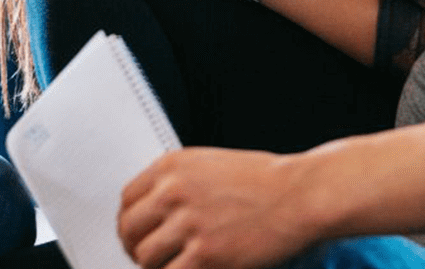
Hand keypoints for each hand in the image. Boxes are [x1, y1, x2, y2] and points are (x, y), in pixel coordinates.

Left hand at [119, 148, 312, 268]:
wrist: (298, 194)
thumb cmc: (261, 180)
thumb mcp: (209, 164)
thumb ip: (176, 182)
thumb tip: (151, 210)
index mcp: (172, 167)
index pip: (127, 199)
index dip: (129, 221)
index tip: (138, 233)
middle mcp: (174, 192)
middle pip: (129, 229)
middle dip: (135, 246)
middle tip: (148, 257)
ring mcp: (189, 224)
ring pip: (145, 256)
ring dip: (154, 266)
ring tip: (172, 265)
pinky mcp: (206, 255)